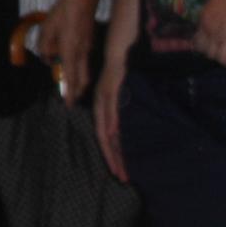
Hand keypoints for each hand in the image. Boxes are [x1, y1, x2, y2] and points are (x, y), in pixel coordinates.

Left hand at [41, 0, 100, 105]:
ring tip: (71, 87)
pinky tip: (72, 66)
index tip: (68, 104)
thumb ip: (45, 45)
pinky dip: (79, 68)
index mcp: (71, 49)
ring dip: (78, 80)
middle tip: (71, 99)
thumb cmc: (64, 10)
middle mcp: (82, 52)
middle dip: (77, 90)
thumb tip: (47, 59)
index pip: (70, 76)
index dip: (69, 91)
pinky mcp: (89, 40)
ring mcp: (87, 46)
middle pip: (82, 77)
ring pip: (84, 70)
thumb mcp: (48, 26)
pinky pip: (84, 60)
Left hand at [93, 59, 127, 181]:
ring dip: (111, 146)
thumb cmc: (119, 73)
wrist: (117, 49)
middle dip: (112, 158)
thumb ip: (120, 110)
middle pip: (104, 137)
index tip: (120, 172)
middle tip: (121, 177)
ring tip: (117, 164)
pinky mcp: (109, 86)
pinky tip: (113, 133)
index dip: (113, 155)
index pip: (107, 137)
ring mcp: (103, 96)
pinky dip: (111, 120)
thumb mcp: (120, 95)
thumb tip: (126, 126)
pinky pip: (109, 107)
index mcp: (103, 109)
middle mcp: (100, 105)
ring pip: (105, 126)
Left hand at [195, 0, 225, 66]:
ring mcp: (217, 32)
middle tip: (225, 54)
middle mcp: (207, 25)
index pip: (198, 36)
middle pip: (201, 48)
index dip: (207, 43)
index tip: (218, 46)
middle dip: (211, 53)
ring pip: (211, 55)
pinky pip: (223, 58)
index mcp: (205, 15)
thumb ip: (221, 10)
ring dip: (220, 59)